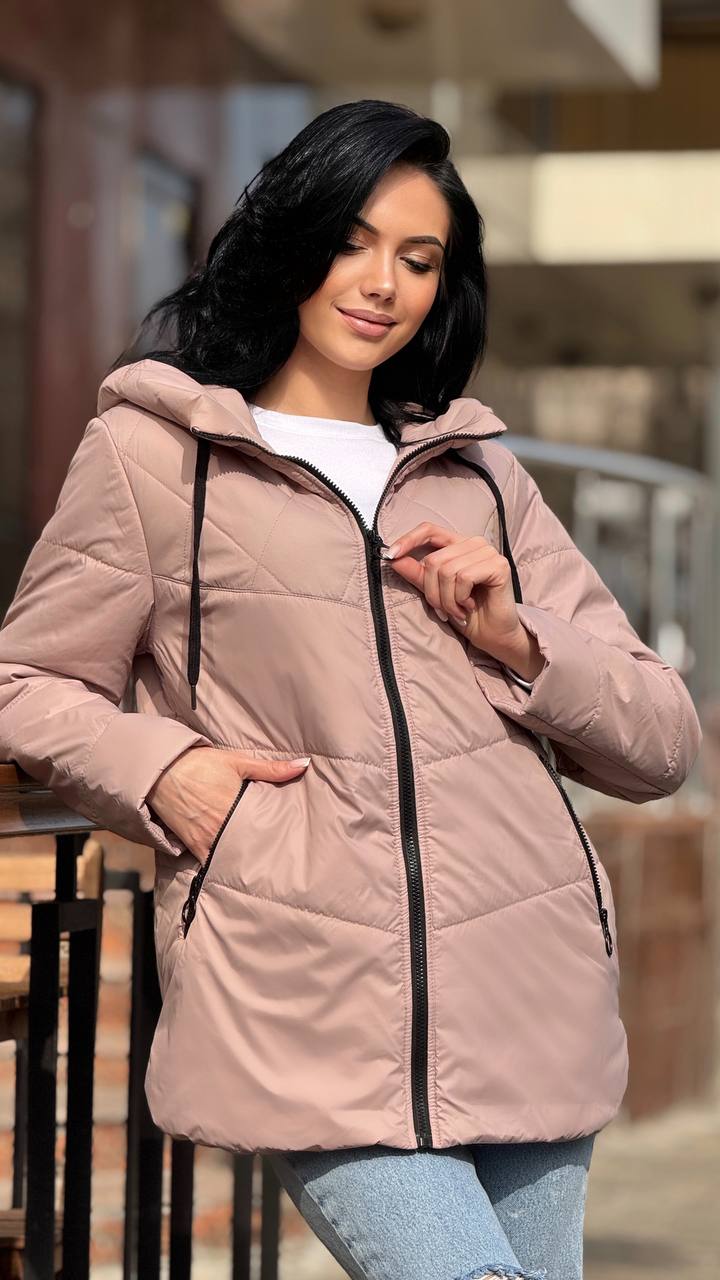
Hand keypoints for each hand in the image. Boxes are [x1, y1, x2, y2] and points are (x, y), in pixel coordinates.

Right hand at [146, 746, 310, 863]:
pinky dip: (221, 866)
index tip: (294, 846)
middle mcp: (222, 827)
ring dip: (245, 861)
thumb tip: (303, 765)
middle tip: (283, 862)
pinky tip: (234, 870)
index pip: (265, 830)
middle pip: (250, 848)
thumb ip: (272, 768)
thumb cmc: (201, 764)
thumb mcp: (238, 761)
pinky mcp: (193, 844)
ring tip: (264, 869)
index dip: (280, 840)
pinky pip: (209, 862)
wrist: (163, 770)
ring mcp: (206, 838)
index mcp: (237, 807)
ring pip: (231, 858)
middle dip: (265, 854)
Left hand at [382, 522, 544, 680]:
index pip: (429, 530)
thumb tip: (393, 558)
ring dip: (446, 599)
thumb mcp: (435, 593)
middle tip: (443, 609)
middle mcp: (474, 543)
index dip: (408, 540)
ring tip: (457, 610)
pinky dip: (460, 598)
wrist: (493, 635)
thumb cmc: (465, 613)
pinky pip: (463, 578)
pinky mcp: (498, 565)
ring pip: (447, 570)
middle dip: (432, 592)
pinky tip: (469, 606)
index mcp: (458, 544)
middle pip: (434, 560)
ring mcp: (488, 552)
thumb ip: (417, 574)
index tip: (390, 555)